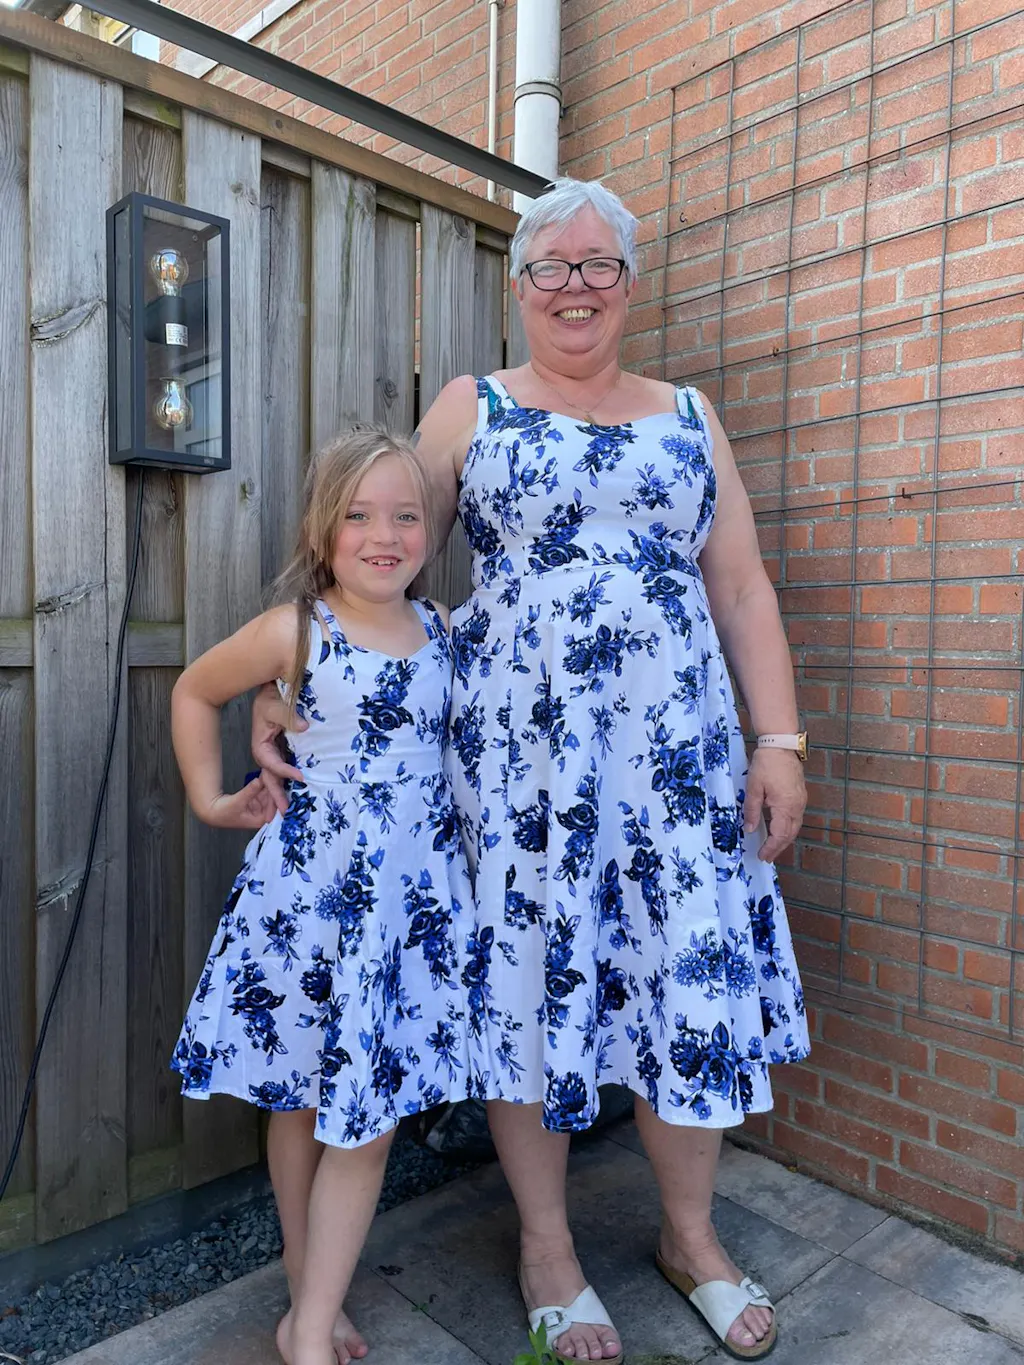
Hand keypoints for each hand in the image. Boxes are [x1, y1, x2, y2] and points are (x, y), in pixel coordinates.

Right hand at [202, 776, 278, 828]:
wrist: (212, 811)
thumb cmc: (223, 813)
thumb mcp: (238, 801)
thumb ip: (250, 791)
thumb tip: (259, 781)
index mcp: (260, 820)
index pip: (274, 808)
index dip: (277, 796)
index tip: (278, 784)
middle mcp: (262, 814)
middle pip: (272, 800)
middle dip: (274, 787)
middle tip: (277, 774)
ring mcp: (259, 806)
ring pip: (267, 793)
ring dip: (269, 784)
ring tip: (273, 772)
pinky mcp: (254, 799)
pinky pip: (261, 790)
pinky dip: (263, 783)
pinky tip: (266, 773)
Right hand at [252, 681, 304, 814]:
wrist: (270, 694)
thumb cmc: (270, 700)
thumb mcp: (275, 706)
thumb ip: (288, 716)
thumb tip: (304, 727)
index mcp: (260, 747)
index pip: (272, 764)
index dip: (285, 771)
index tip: (300, 777)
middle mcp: (265, 755)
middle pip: (270, 779)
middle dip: (276, 797)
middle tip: (286, 813)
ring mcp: (274, 756)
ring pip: (277, 779)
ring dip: (282, 795)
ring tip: (289, 812)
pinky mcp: (282, 754)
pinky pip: (285, 772)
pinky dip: (289, 784)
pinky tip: (298, 795)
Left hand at [743, 747, 805, 861]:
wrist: (781, 745)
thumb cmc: (766, 764)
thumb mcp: (753, 787)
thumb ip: (751, 810)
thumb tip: (749, 830)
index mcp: (786, 806)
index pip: (780, 835)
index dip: (771, 848)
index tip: (762, 856)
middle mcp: (797, 806)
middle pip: (790, 834)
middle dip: (778, 848)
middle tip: (767, 857)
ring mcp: (801, 801)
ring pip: (795, 827)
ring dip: (784, 839)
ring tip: (772, 847)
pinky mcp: (800, 795)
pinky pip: (796, 818)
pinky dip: (788, 828)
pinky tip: (779, 829)